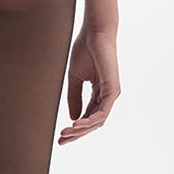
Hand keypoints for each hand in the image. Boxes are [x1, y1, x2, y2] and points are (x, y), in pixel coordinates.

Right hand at [58, 25, 120, 144]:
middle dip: (77, 133)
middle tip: (62, 140)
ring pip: (97, 120)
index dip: (75, 128)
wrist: (94, 33)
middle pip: (92, 122)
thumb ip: (74, 97)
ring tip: (66, 133)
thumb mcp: (75, 78)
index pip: (87, 116)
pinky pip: (102, 112)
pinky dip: (89, 120)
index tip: (61, 136)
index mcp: (99, 92)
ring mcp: (111, 94)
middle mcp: (107, 96)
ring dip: (81, 129)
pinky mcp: (113, 90)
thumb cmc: (85, 50)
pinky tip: (76, 124)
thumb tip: (73, 118)